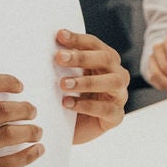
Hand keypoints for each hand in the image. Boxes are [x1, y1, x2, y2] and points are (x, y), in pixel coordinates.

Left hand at [57, 29, 128, 145]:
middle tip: (59, 58)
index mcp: (106, 60)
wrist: (70, 130)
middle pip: (106, 59)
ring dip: (87, 81)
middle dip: (82, 57)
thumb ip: (63, 62)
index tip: (59, 36)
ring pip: (112, 82)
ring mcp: (119, 96)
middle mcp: (117, 74)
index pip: (95, 44)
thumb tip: (47, 43)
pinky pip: (106, 109)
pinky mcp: (116, 116)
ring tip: (63, 84)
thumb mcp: (66, 77)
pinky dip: (86, 105)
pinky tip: (67, 103)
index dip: (78, 39)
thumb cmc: (69, 97)